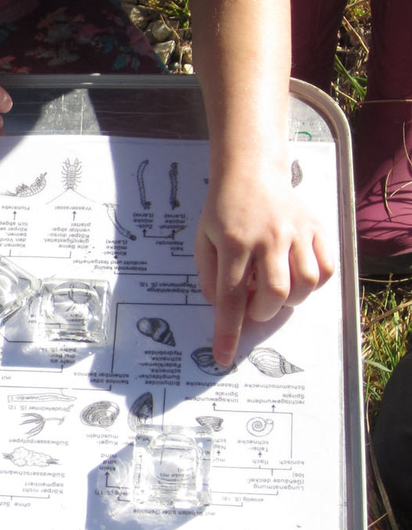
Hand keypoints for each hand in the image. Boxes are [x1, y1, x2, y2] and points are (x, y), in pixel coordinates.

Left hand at [195, 166, 334, 365]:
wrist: (250, 173)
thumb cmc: (222, 210)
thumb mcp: (202, 240)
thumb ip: (208, 276)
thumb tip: (220, 307)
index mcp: (233, 243)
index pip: (230, 296)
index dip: (228, 331)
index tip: (224, 356)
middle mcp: (268, 238)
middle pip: (274, 293)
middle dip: (262, 312)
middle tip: (253, 306)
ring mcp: (296, 232)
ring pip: (305, 283)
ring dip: (290, 300)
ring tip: (274, 290)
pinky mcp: (316, 228)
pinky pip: (326, 268)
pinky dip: (314, 284)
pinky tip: (297, 279)